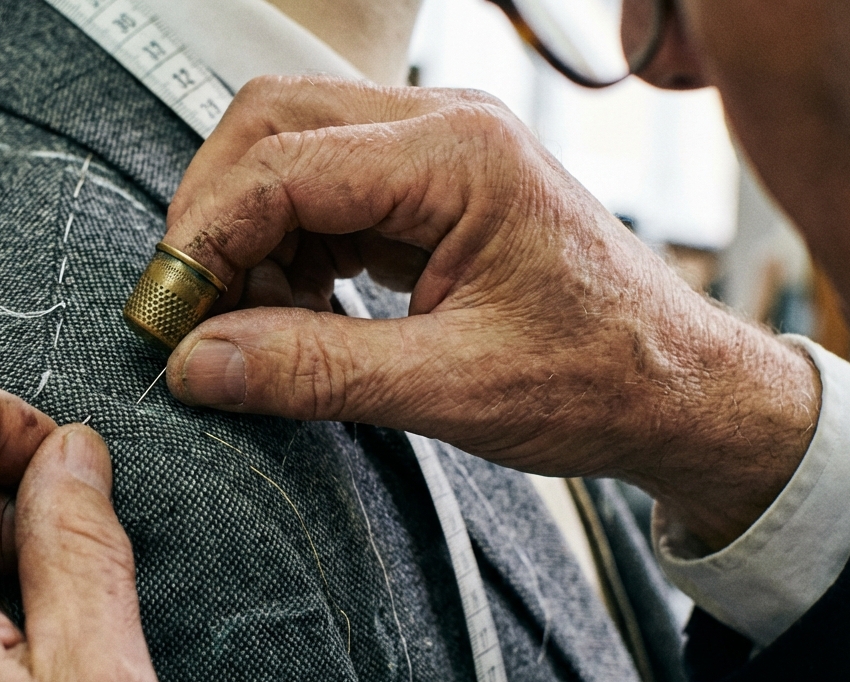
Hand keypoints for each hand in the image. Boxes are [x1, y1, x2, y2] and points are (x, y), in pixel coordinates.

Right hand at [162, 76, 818, 549]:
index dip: (205, 237)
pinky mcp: (427, 187)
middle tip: (186, 306)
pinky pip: (322, 189)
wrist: (683, 390)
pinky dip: (283, 245)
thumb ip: (314, 371)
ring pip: (287, 151)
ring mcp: (434, 151)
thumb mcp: (452, 387)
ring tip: (246, 321)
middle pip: (270, 123)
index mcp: (457, 155)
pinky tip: (293, 308)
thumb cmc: (600, 380)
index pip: (282, 162)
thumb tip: (195, 365)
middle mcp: (441, 127)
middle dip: (212, 214)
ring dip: (245, 231)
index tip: (167, 314)